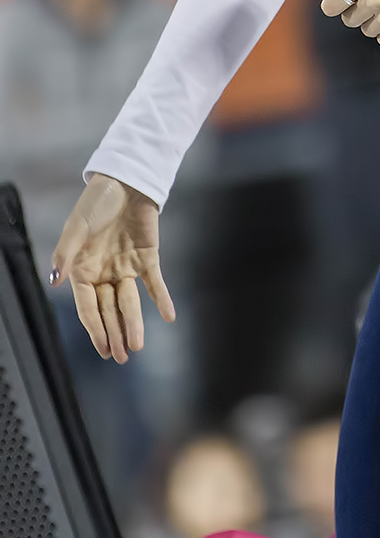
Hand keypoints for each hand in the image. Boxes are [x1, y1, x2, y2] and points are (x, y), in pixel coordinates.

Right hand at [49, 173, 175, 362]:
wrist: (125, 180)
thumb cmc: (96, 203)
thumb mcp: (77, 227)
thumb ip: (65, 254)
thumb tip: (52, 282)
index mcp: (82, 270)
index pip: (88, 306)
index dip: (94, 328)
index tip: (102, 349)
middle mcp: (104, 273)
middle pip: (108, 309)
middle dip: (114, 332)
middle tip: (119, 357)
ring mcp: (126, 267)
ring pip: (129, 301)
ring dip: (133, 322)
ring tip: (135, 346)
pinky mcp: (147, 257)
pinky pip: (154, 282)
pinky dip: (161, 298)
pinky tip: (169, 315)